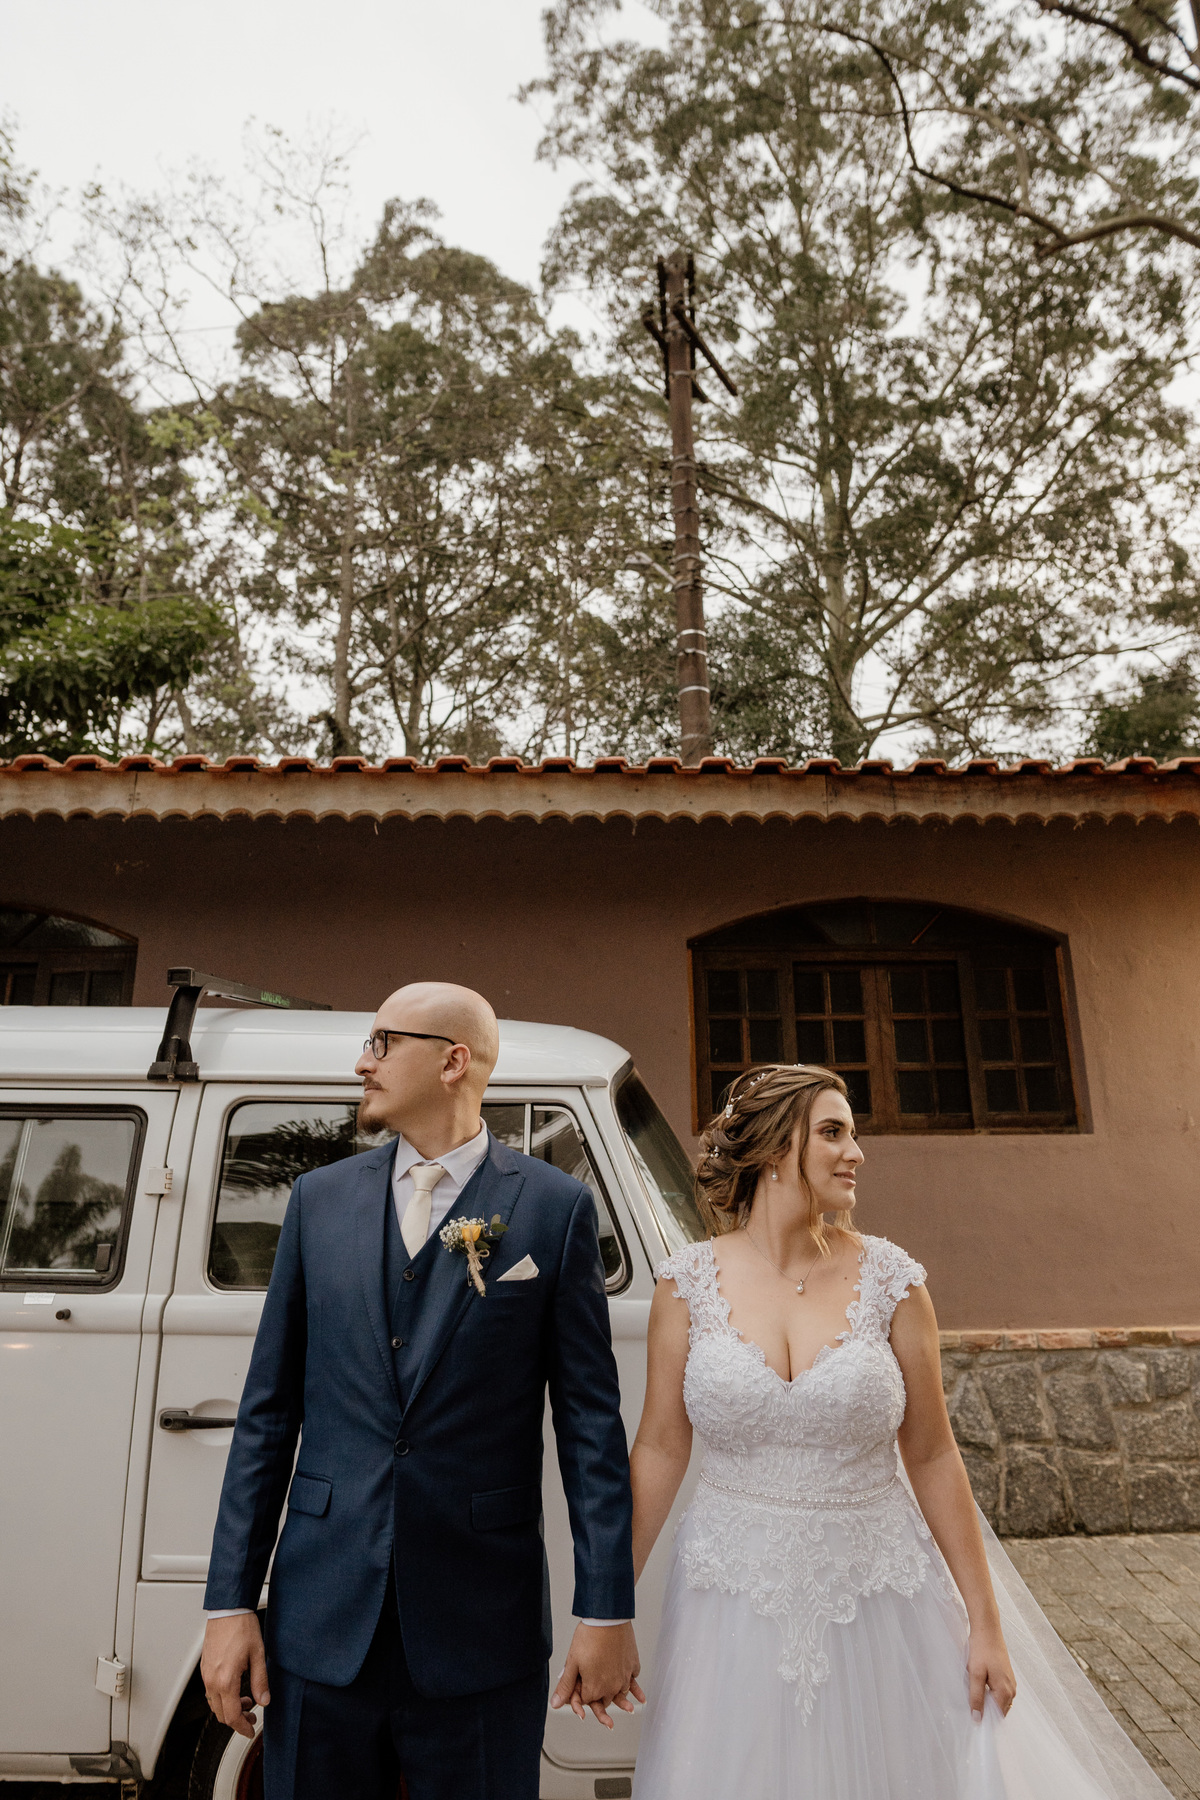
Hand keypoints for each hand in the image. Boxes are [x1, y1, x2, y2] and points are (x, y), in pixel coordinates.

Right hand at [201, 1613, 269, 1738]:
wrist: (227, 1609)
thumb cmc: (241, 1627)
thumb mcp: (258, 1655)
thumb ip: (260, 1681)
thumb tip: (264, 1700)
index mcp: (226, 1680)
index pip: (232, 1716)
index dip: (242, 1727)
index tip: (250, 1730)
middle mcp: (212, 1680)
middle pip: (220, 1715)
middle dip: (236, 1720)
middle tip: (251, 1717)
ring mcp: (206, 1675)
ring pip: (214, 1705)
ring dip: (229, 1708)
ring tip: (246, 1700)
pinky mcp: (205, 1668)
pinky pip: (210, 1692)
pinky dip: (222, 1698)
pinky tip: (235, 1689)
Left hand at [550, 1622, 644, 1727]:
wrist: (608, 1618)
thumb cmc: (589, 1637)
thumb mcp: (572, 1662)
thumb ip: (565, 1686)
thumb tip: (555, 1704)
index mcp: (595, 1689)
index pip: (587, 1701)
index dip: (581, 1693)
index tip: (580, 1681)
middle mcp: (612, 1687)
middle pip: (604, 1699)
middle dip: (598, 1695)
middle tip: (595, 1683)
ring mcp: (624, 1677)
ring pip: (620, 1692)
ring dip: (616, 1692)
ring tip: (615, 1688)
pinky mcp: (633, 1665)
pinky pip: (633, 1679)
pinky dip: (630, 1681)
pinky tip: (627, 1677)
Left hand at [968, 1626, 1015, 1720]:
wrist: (988, 1629)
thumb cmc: (981, 1650)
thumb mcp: (975, 1674)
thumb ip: (976, 1697)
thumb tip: (977, 1719)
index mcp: (1005, 1692)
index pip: (997, 1717)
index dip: (985, 1720)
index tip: (973, 1719)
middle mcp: (1012, 1690)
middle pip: (999, 1711)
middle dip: (986, 1711)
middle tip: (970, 1704)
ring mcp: (1011, 1683)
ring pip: (999, 1701)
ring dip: (987, 1701)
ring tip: (974, 1693)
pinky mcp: (1007, 1676)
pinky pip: (999, 1692)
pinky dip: (990, 1693)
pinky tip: (979, 1685)